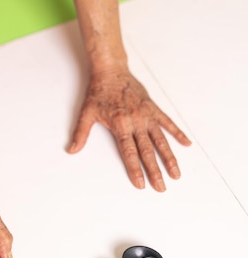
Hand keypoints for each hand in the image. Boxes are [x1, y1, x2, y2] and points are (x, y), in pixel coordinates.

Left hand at [67, 67, 190, 191]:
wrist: (111, 70)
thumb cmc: (99, 91)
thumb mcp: (87, 112)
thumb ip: (81, 133)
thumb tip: (72, 150)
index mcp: (120, 124)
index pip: (129, 152)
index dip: (135, 169)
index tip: (141, 184)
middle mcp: (136, 121)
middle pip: (147, 151)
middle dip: (154, 171)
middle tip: (161, 187)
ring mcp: (146, 114)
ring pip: (160, 140)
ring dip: (169, 157)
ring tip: (176, 173)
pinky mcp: (152, 107)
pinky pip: (167, 122)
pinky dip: (177, 133)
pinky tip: (186, 144)